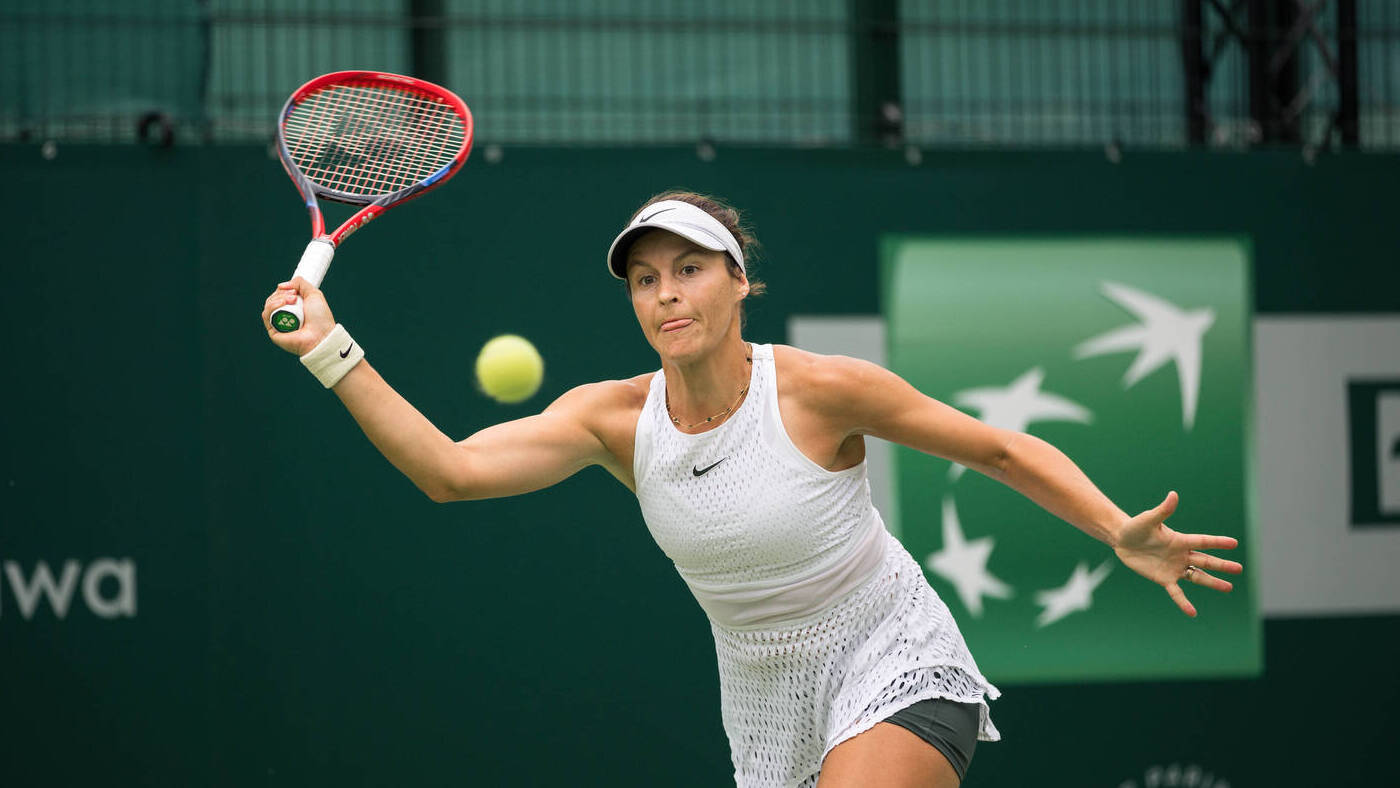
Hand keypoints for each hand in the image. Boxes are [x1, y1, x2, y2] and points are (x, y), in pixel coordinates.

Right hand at [261, 277, 335, 355]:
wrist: (321, 335)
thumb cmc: (321, 318)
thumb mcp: (314, 294)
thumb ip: (300, 283)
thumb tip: (281, 285)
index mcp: (294, 308)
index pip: (280, 295)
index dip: (284, 290)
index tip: (294, 291)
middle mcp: (285, 315)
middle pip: (273, 299)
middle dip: (281, 293)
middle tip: (294, 296)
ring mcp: (278, 323)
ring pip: (268, 305)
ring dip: (278, 299)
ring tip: (292, 300)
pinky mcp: (273, 331)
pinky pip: (266, 315)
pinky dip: (272, 307)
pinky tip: (281, 304)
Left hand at [1112, 491, 1242, 616]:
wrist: (1123, 540)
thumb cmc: (1136, 527)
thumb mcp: (1148, 519)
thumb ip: (1163, 510)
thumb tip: (1173, 495)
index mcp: (1180, 540)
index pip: (1202, 542)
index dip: (1217, 543)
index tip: (1234, 543)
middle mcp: (1181, 555)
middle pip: (1205, 561)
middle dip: (1221, 565)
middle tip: (1239, 569)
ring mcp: (1174, 568)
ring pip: (1197, 576)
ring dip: (1212, 582)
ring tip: (1228, 588)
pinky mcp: (1163, 578)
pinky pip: (1176, 592)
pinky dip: (1183, 602)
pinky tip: (1192, 612)